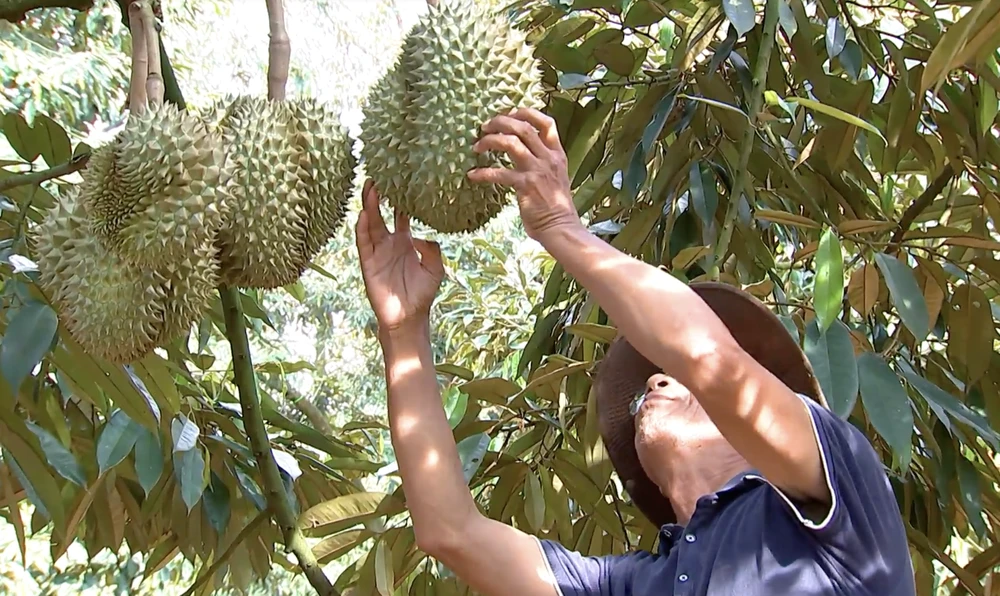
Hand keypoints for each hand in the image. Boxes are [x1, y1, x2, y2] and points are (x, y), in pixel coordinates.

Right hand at [356, 179, 444, 337]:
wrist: (409, 318)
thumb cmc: (422, 294)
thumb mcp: (435, 268)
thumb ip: (431, 248)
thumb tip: (422, 234)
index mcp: (405, 241)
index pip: (401, 214)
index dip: (400, 198)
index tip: (401, 179)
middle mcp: (389, 243)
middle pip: (382, 213)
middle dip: (380, 195)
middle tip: (380, 174)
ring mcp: (377, 252)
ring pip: (371, 223)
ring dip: (369, 205)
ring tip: (370, 186)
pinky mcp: (368, 263)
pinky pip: (363, 243)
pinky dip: (362, 228)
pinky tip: (363, 214)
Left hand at [467, 108, 580, 242]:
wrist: (560, 228)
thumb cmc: (556, 207)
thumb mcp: (556, 177)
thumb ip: (544, 162)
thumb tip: (524, 151)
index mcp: (557, 154)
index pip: (546, 123)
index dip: (526, 113)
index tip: (509, 113)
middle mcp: (548, 158)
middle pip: (523, 127)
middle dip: (500, 122)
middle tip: (485, 127)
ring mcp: (537, 171)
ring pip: (510, 143)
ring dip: (490, 141)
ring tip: (477, 147)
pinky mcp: (525, 185)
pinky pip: (499, 173)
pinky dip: (483, 173)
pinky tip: (473, 176)